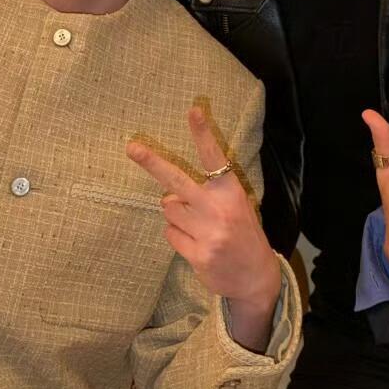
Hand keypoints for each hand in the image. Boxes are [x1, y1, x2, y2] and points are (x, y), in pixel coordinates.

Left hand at [126, 105, 281, 349]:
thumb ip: (209, 195)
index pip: (214, 158)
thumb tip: (167, 193)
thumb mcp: (238, 206)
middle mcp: (218, 210)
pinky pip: (170, 234)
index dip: (202, 134)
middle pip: (176, 181)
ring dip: (176, 214)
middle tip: (132, 147)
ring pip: (168, 210)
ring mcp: (207, 233)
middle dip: (152, 162)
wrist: (256, 277)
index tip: (193, 110)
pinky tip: (197, 242)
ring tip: (197, 224)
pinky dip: (178, 235)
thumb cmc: (243, 234)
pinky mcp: (196, 254)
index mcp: (231, 193)